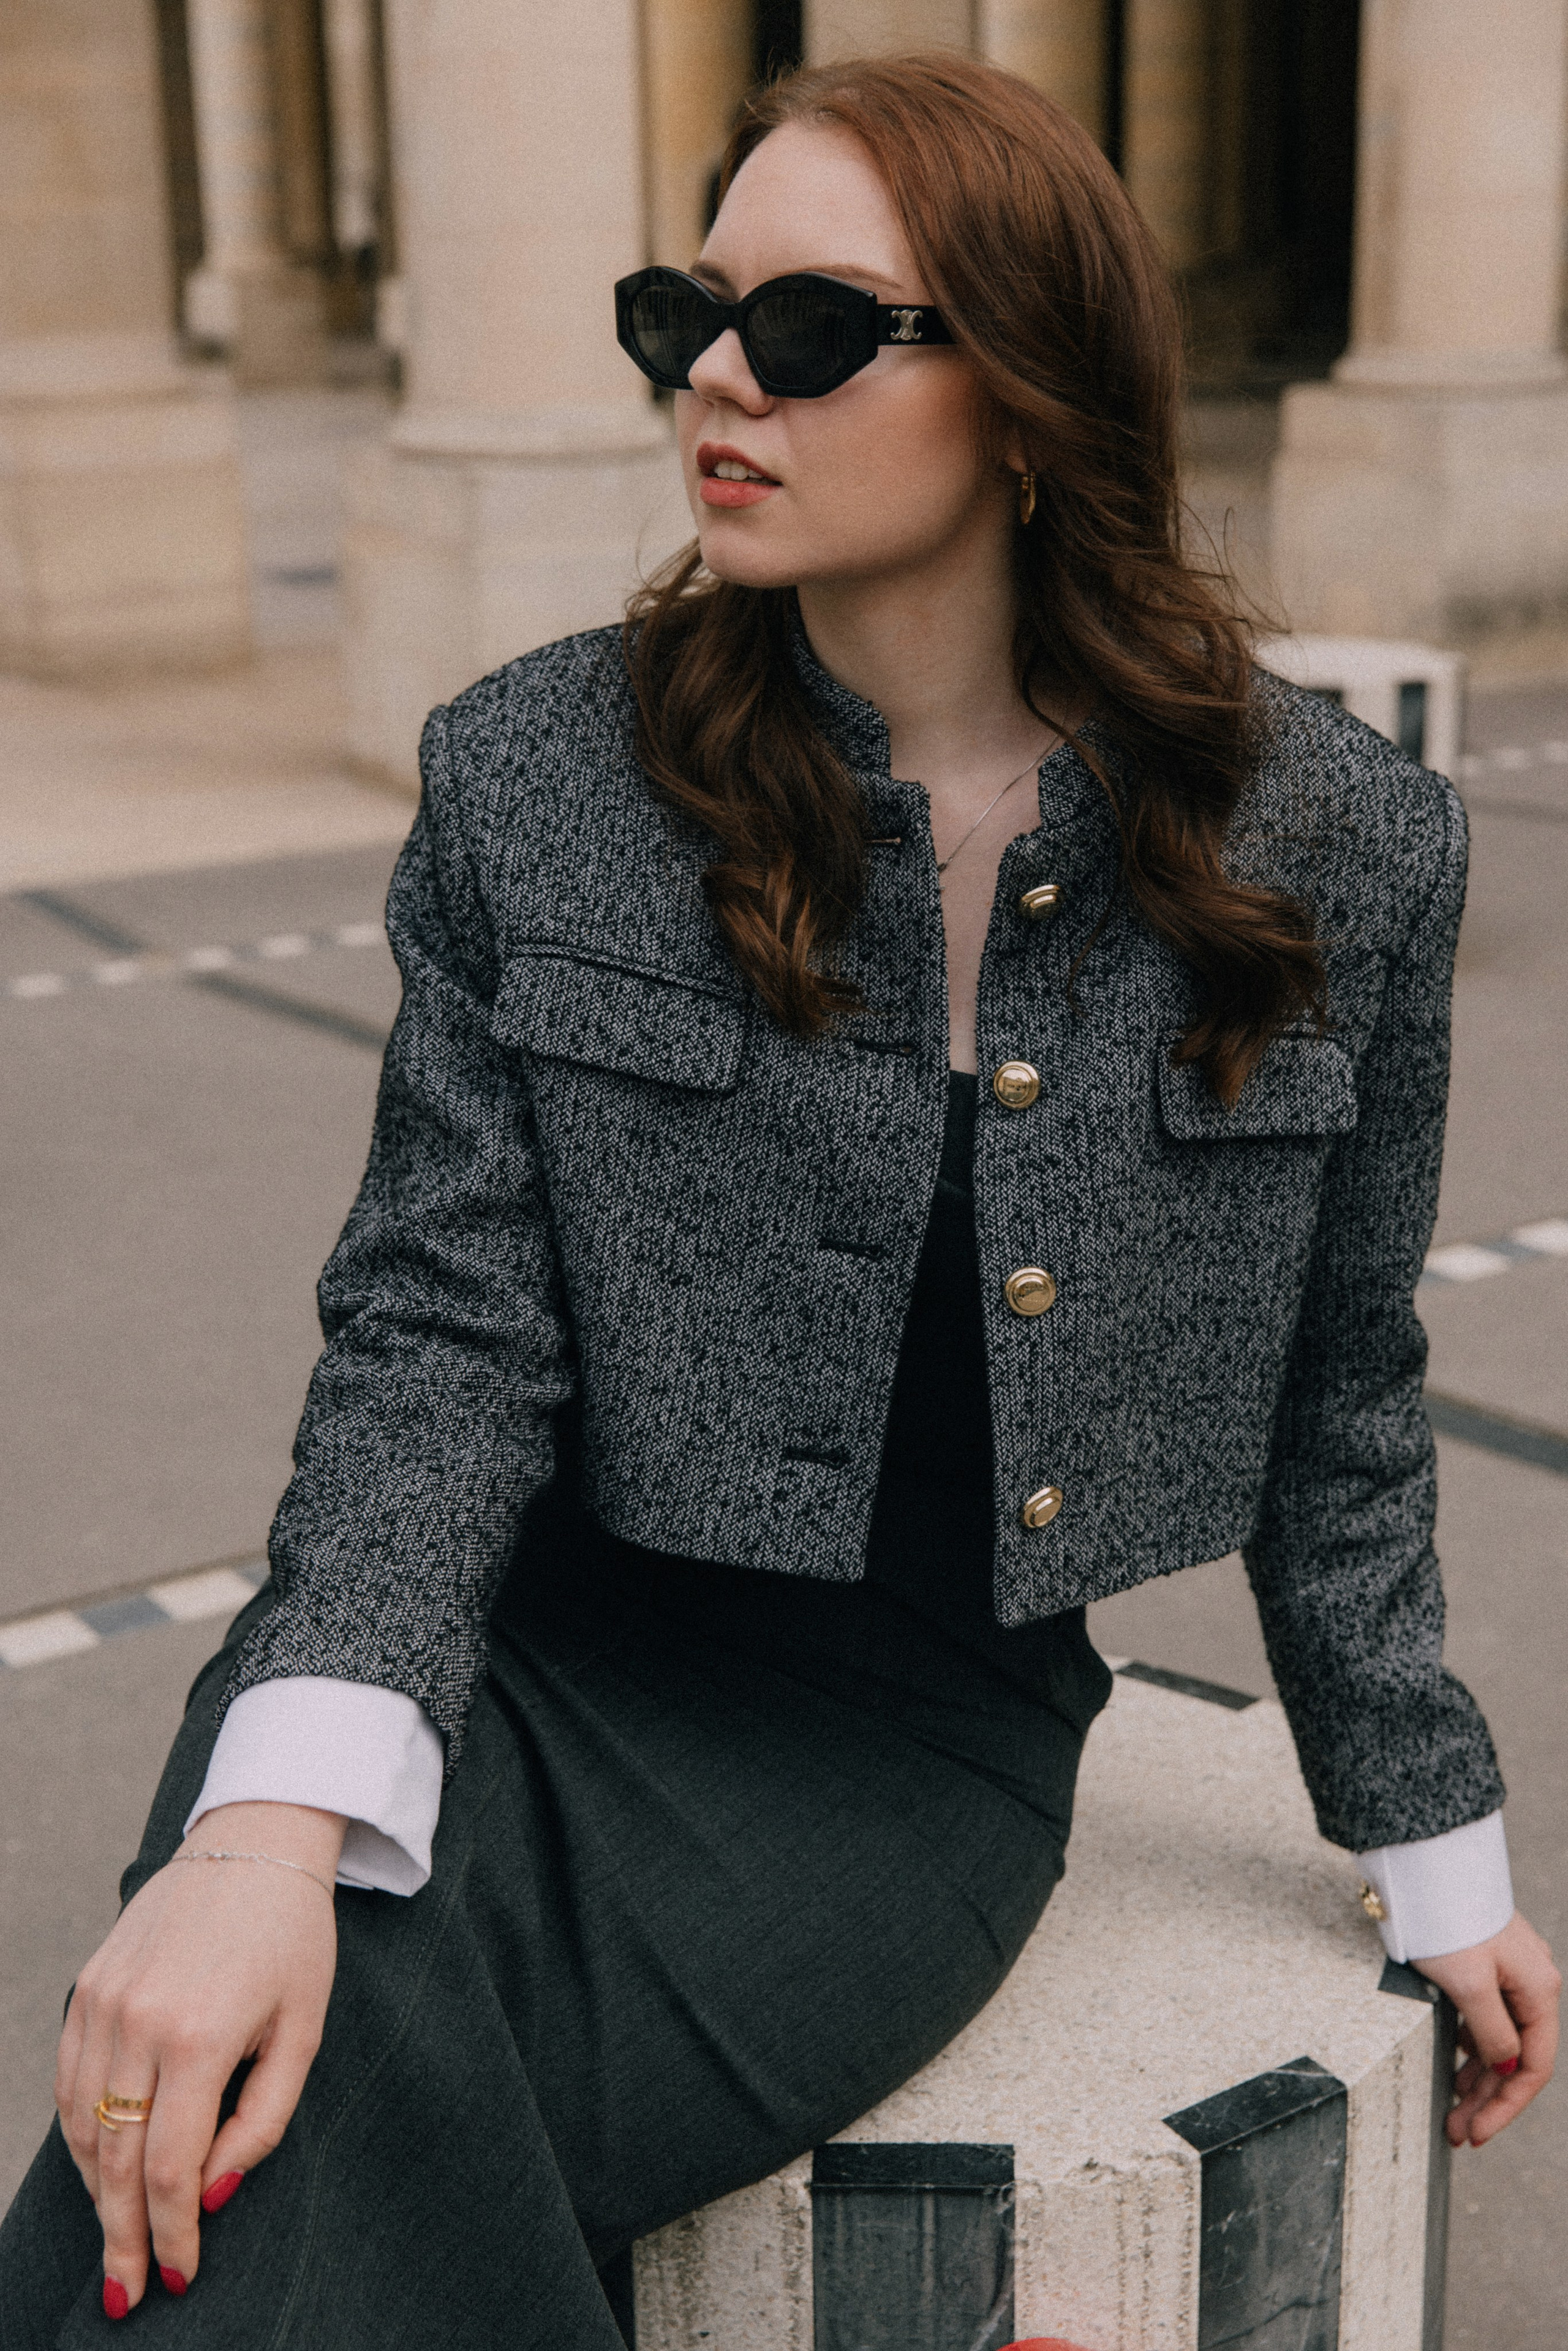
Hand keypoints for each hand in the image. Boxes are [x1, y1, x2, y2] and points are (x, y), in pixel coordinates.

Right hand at [55, 1801, 343, 2316]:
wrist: (254, 1842)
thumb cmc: (294, 1939)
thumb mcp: (303, 2031)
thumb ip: (262, 2120)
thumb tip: (210, 2196)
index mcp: (199, 2035)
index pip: (169, 2168)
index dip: (170, 2234)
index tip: (181, 2277)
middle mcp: (138, 2021)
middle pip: (116, 2162)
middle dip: (123, 2236)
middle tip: (128, 2294)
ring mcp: (102, 2003)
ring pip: (84, 2127)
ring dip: (99, 2193)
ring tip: (120, 2239)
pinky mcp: (87, 1988)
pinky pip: (69, 2083)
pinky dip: (83, 2135)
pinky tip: (103, 2169)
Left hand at [1415, 1909, 1559, 2147]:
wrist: (1425, 1865)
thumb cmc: (1446, 1921)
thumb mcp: (1468, 1986)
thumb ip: (1491, 2033)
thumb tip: (1503, 2066)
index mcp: (1538, 1989)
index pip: (1532, 2067)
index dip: (1506, 2107)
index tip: (1477, 2134)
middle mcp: (1531, 1981)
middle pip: (1515, 2058)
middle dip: (1488, 2100)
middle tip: (1456, 2132)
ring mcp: (1508, 1972)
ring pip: (1499, 2040)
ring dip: (1478, 2078)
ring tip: (1452, 2109)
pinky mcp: (1484, 1963)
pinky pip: (1486, 2018)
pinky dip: (1471, 2047)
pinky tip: (1455, 2065)